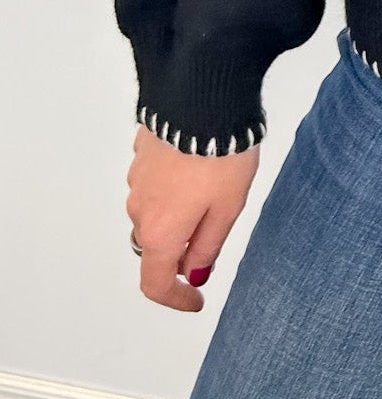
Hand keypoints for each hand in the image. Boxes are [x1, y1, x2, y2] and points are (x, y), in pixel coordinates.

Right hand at [126, 124, 259, 311]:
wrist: (203, 99)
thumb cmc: (222, 158)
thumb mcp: (227, 209)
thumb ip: (208, 245)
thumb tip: (194, 272)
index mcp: (159, 231)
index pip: (155, 282)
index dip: (175, 299)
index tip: (196, 299)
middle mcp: (139, 209)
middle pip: (154, 245)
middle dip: (180, 249)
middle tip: (212, 238)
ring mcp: (136, 179)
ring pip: (153, 211)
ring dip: (176, 214)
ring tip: (213, 193)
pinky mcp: (141, 152)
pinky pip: (154, 181)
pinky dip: (171, 186)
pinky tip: (197, 168)